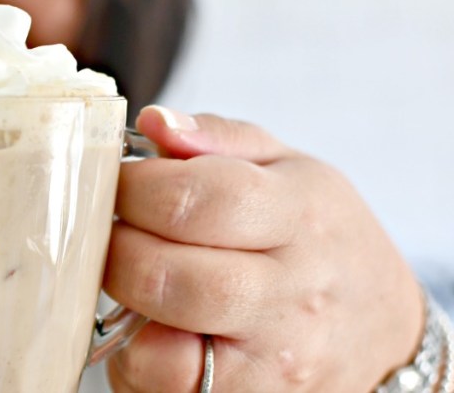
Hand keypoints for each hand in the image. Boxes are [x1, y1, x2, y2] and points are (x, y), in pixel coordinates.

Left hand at [105, 106, 422, 391]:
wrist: (381, 327)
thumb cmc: (315, 236)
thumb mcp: (287, 167)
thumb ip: (217, 138)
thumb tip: (153, 123)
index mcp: (301, 213)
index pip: (200, 199)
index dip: (136, 188)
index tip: (116, 182)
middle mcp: (294, 293)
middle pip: (171, 275)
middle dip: (117, 248)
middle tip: (108, 231)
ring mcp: (275, 360)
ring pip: (164, 348)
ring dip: (124, 307)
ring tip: (131, 275)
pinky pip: (168, 385)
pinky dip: (141, 356)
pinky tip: (155, 324)